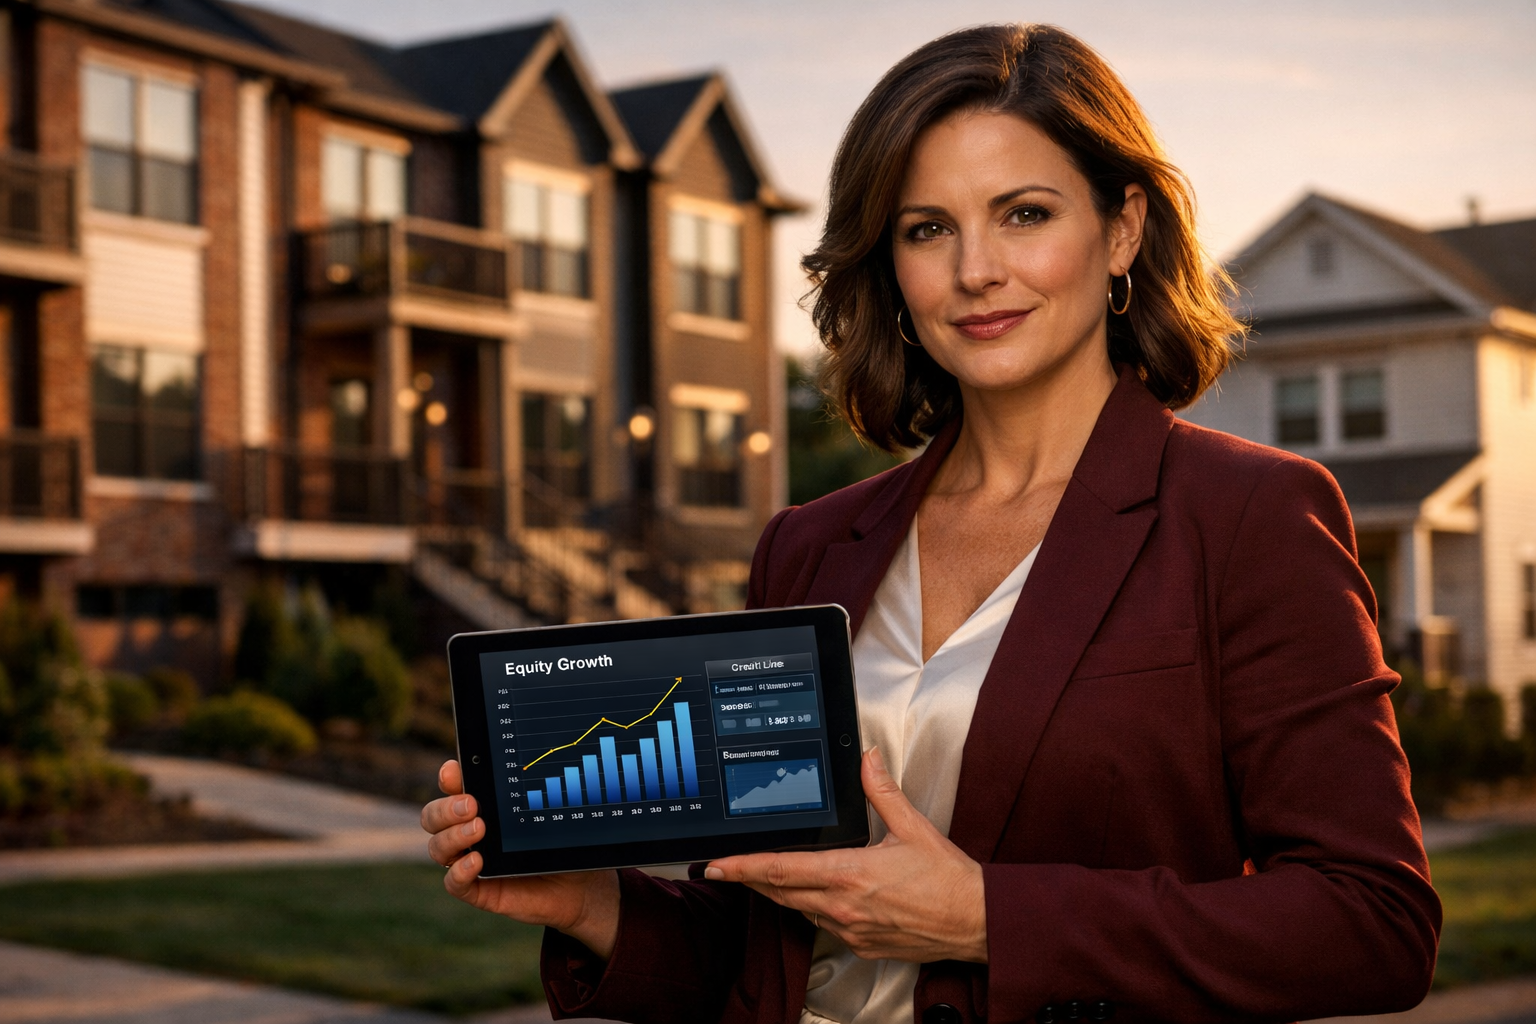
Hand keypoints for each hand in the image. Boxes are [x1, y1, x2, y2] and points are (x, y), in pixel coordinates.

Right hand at [422, 759, 619, 957]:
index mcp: (482, 806)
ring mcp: (470, 861)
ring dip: (452, 836)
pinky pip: (453, 883)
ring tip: (479, 829)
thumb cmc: (561, 841)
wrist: (579, 885)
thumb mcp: (548, 812)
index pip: (452, 788)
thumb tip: (523, 761)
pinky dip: (459, 871)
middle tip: (472, 805)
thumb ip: (532, 791)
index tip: (453, 772)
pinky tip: (477, 861)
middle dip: (445, 808)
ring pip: (437, 847)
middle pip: (433, 817)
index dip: (448, 778)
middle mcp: (468, 832)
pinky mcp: (479, 890)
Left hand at [704, 747, 986, 962]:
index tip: (716, 866)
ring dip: (778, 893)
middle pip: (780, 892)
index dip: (743, 867)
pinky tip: (812, 895)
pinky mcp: (861, 944)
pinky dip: (810, 908)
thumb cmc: (948, 880)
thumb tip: (866, 759)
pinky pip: (823, 925)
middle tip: (723, 869)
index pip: (782, 870)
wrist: (975, 921)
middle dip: (750, 879)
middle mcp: (843, 906)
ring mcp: (850, 929)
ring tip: (761, 876)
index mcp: (850, 874)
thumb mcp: (913, 826)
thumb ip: (881, 791)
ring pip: (798, 910)